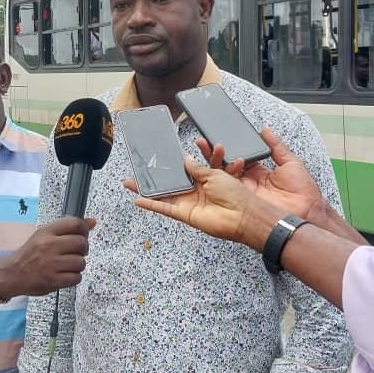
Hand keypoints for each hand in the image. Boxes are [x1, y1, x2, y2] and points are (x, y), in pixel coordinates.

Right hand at [0, 217, 96, 299]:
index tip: (83, 235)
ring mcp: (51, 264)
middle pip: (81, 243)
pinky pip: (76, 278)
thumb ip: (69, 228)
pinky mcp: (53, 281)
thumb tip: (93, 222)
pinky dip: (74, 278)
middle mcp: (49, 246)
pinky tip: (65, 275)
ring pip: (81, 262)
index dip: (84, 230)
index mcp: (47, 232)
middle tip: (75, 252)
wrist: (12, 274)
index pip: (75, 224)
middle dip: (83, 249)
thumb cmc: (30, 254)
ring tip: (68, 265)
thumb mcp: (45, 235)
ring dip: (78, 265)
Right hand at [123, 158, 278, 250]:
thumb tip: (185, 159)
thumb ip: (198, 168)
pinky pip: (165, 208)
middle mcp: (196, 191)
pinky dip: (152, 204)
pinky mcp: (185, 214)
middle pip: (170, 182)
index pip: (185, 169)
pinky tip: (138, 200)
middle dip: (155, 176)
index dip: (173, 163)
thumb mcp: (216, 173)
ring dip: (147, 190)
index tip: (160, 157)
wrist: (244, 215)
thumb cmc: (236, 193)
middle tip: (140, 169)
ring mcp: (189, 203)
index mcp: (206, 178)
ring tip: (129, 183)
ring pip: (163, 195)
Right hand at [199, 129, 365, 243]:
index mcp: (259, 172)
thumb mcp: (290, 162)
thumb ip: (276, 146)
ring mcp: (244, 193)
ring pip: (221, 178)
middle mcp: (248, 182)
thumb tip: (265, 131)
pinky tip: (207, 171)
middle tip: (202, 142)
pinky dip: (215, 182)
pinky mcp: (242, 202)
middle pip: (226, 167)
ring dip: (211, 164)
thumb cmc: (303, 191)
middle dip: (213, 154)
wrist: (307, 212)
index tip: (217, 139)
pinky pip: (225, 192)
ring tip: (204, 150)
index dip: (227, 149)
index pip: (238, 157)